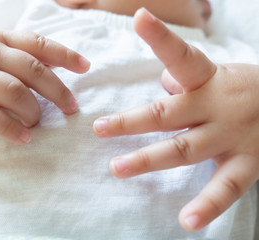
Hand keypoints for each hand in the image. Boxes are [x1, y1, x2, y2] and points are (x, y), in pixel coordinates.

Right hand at [0, 28, 89, 143]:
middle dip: (56, 90)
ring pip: (11, 91)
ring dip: (32, 110)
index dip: (64, 55)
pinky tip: (23, 137)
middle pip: (30, 69)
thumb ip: (25, 55)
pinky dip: (9, 127)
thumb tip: (63, 63)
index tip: (86, 68)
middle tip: (71, 108)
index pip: (37, 43)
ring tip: (38, 123)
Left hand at [93, 8, 258, 230]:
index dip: (160, 37)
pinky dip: (208, 206)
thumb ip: (186, 78)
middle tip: (99, 128)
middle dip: (130, 121)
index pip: (180, 55)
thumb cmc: (244, 88)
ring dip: (148, 160)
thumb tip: (162, 84)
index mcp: (208, 79)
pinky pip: (226, 187)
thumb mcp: (217, 73)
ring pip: (183, 150)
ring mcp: (230, 136)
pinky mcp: (248, 162)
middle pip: (166, 114)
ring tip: (118, 168)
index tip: (140, 18)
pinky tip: (187, 221)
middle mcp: (215, 106)